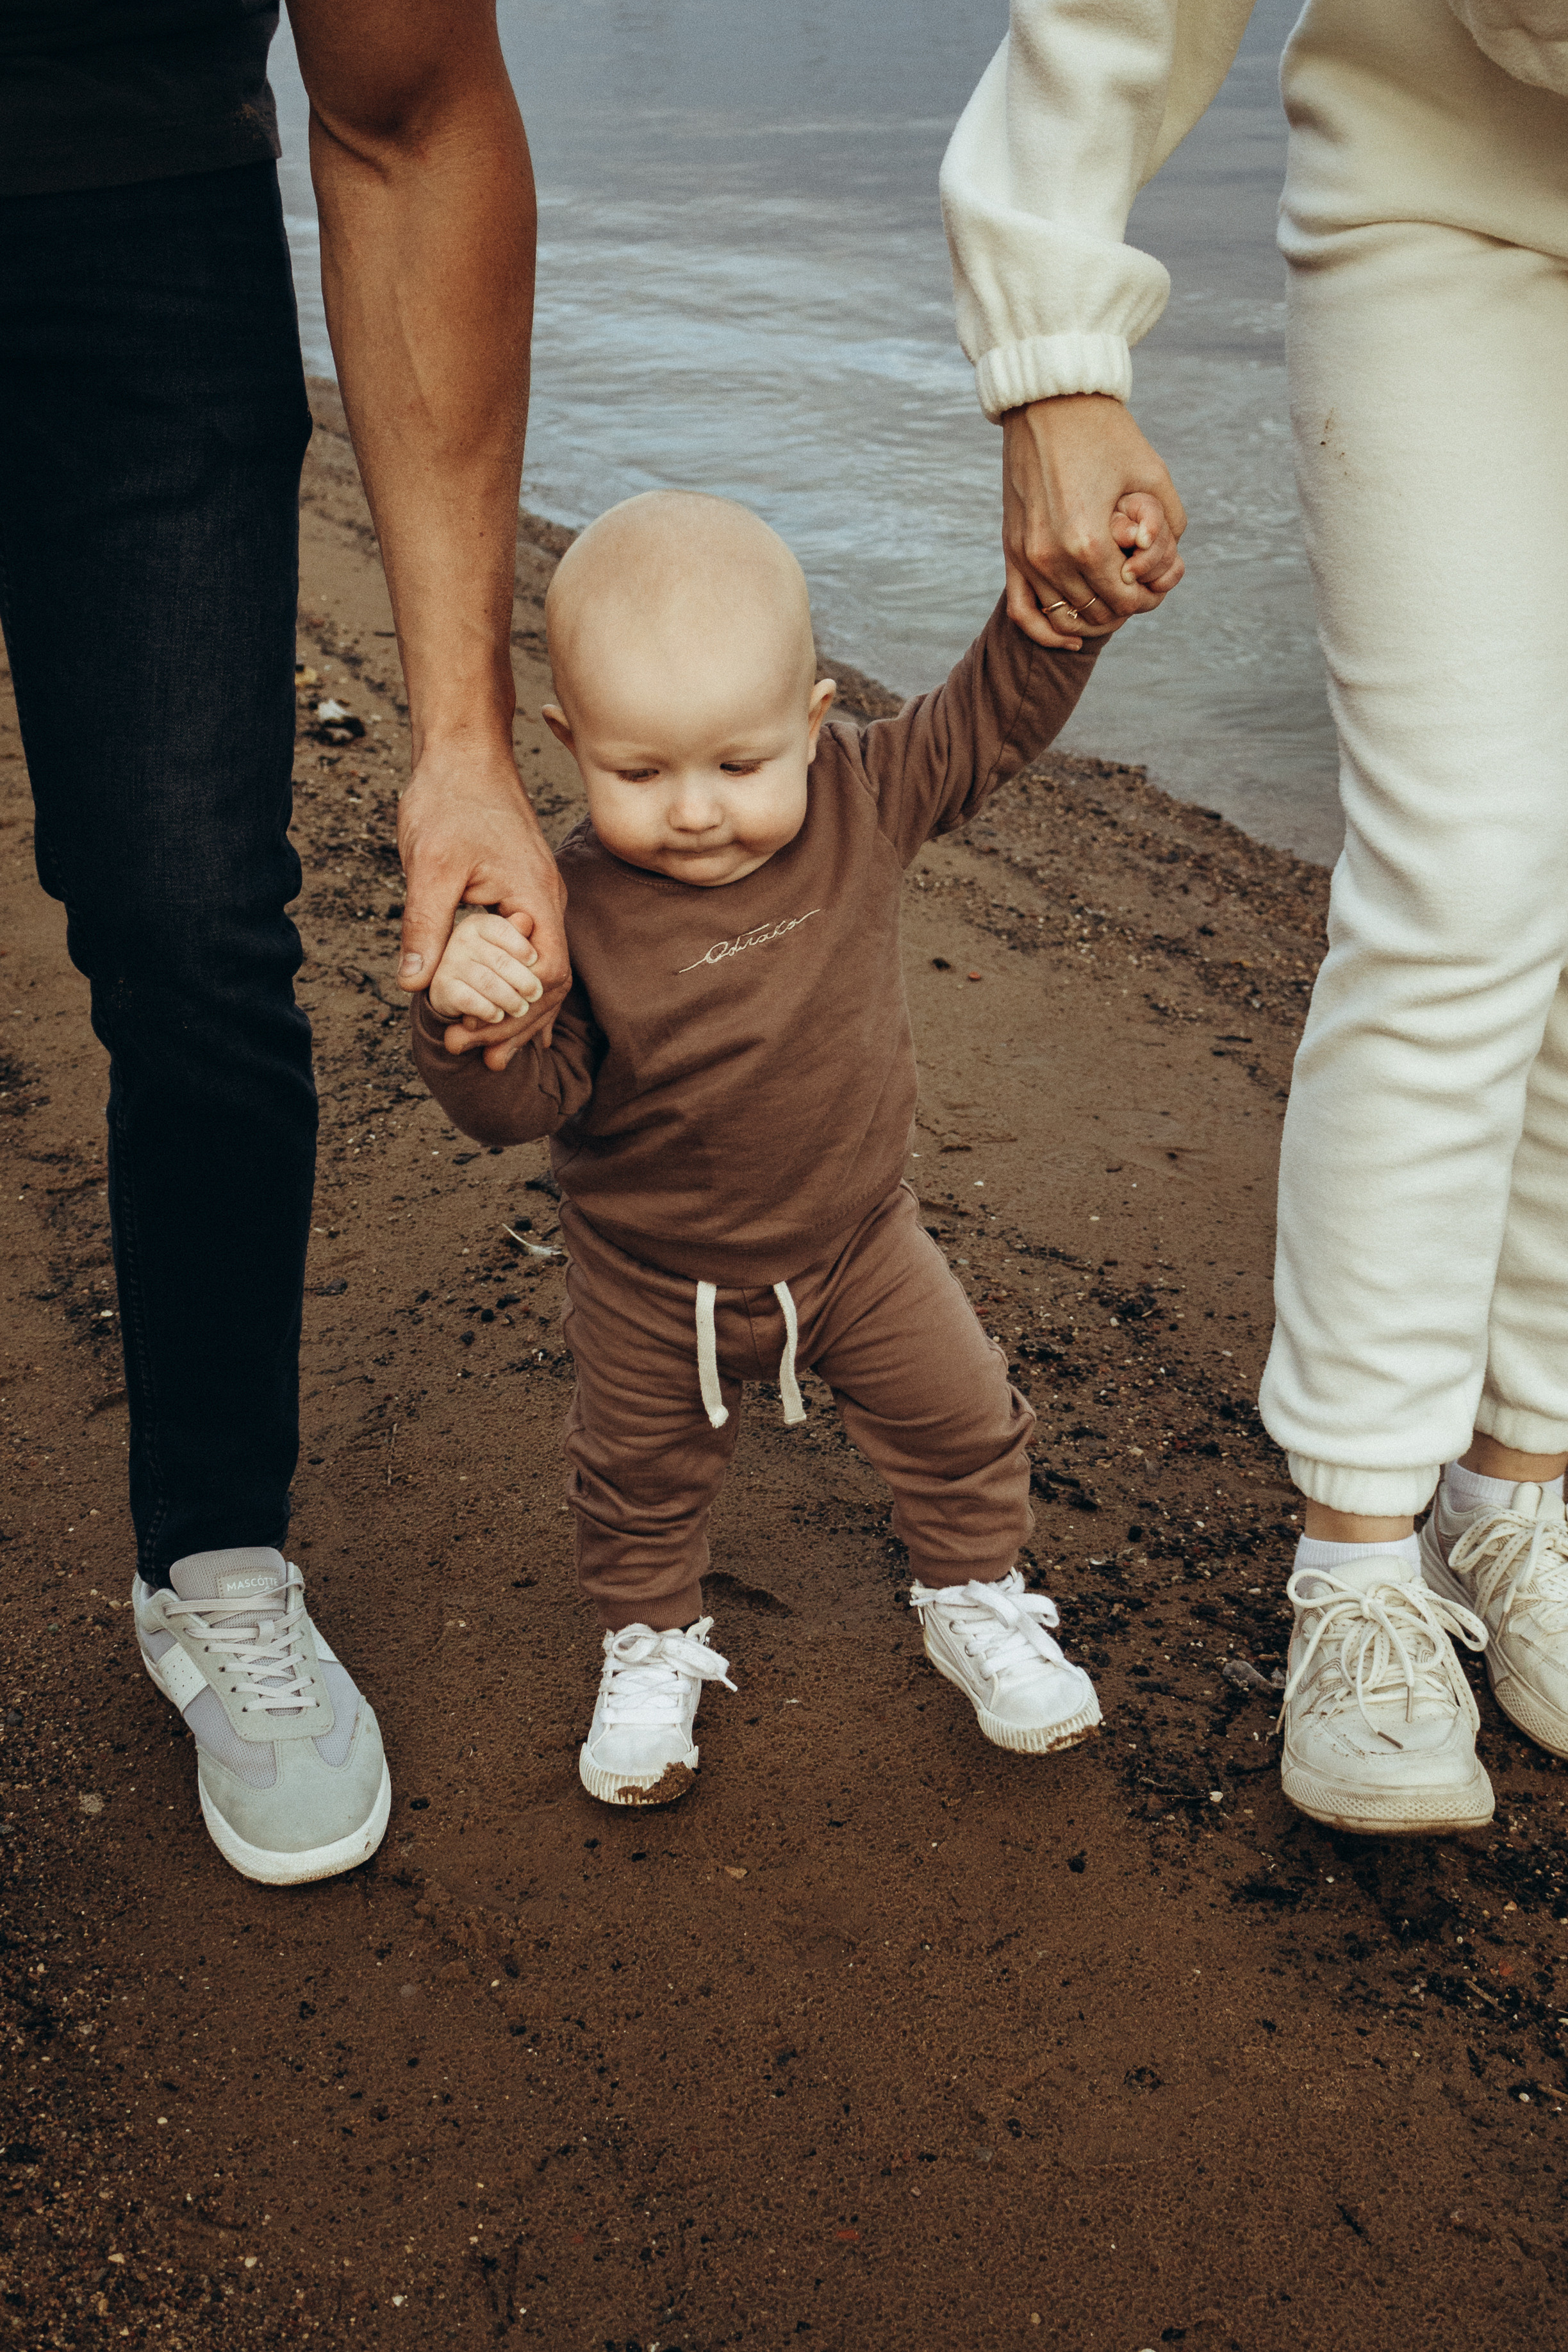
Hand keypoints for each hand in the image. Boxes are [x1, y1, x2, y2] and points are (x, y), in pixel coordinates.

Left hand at [396, 738, 568, 1060]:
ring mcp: (537, 901)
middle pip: (547, 985)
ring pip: (540, 973)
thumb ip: (426, 925)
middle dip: (513, 1026)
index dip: (513, 1015)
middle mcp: (545, 904)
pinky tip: (504, 1015)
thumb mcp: (430, 865)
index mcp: (534, 899)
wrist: (464, 755)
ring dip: (516, 1014)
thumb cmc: (450, 801)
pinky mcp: (521, 896)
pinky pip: (530, 954)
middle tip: (472, 1054)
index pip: (545, 976)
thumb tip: (414, 983)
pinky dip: (516, 989)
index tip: (473, 1036)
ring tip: (488, 1052)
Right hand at [429, 910, 542, 1021]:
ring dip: (510, 1000)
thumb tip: (527, 920)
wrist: (453, 987)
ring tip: (521, 1008)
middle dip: (523, 981)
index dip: (523, 948)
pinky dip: (489, 1011)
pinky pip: (471, 1001)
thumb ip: (518, 934)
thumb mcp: (504, 945)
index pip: (504, 931)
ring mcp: (450, 963)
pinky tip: (499, 1015)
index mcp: (478, 924)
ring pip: (488, 983)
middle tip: (535, 994)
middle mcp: (461, 939)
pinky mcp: (442, 986)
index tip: (536, 962)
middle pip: (501, 961)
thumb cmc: (489, 964)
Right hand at [1002, 393, 1186, 649]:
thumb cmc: (1105, 432)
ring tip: (1110, 607)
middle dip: (1123, 608)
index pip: (1125, 600)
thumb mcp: (1153, 473)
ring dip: (1090, 619)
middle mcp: (1052, 557)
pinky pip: (1023, 611)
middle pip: (1096, 612)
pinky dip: (1046, 632)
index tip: (1155, 583)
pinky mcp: (1011, 549)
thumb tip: (1169, 560)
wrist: (1049, 401)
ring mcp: (1026, 556)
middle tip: (1137, 591)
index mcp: (1089, 542)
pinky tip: (1070, 638)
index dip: (1147, 598)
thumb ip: (1170, 523)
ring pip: (1063, 617)